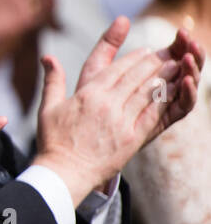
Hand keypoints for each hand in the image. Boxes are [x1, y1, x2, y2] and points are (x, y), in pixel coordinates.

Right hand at [35, 19, 191, 202]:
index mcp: (88, 95)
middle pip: (135, 77)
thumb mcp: (48, 107)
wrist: (64, 172)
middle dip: (153, 63)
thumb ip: (53, 80)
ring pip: (147, 93)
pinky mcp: (132, 138)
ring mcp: (122, 121)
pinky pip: (152, 114)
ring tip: (174, 67)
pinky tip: (171, 92)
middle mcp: (107, 104)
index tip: (145, 51)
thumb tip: (48, 57)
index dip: (133, 58)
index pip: (116, 69)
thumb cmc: (53, 141)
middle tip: (166, 54)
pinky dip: (163, 100)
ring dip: (163, 77)